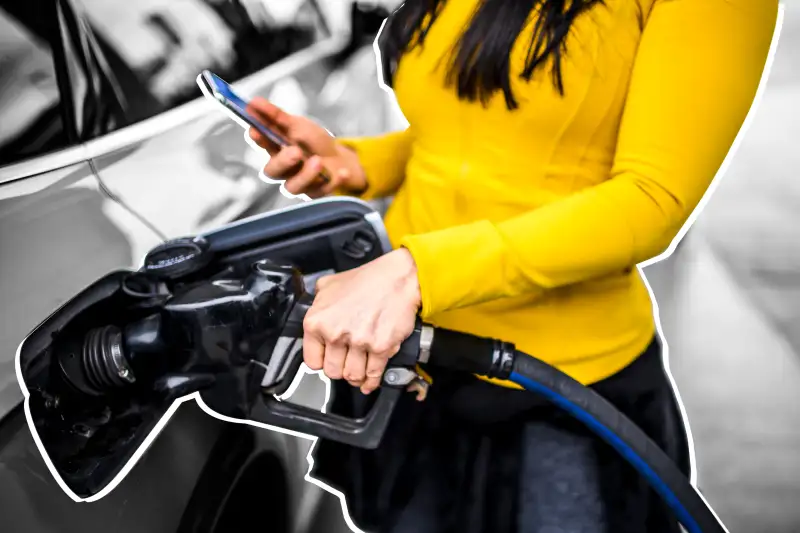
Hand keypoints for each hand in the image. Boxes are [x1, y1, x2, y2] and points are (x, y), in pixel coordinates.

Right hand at [246, 98, 367, 198]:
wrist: (339, 159)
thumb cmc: (313, 142)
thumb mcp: (297, 125)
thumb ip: (277, 116)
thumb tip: (253, 102)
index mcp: (275, 148)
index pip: (261, 144)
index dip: (258, 138)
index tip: (256, 131)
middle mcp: (283, 170)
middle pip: (272, 172)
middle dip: (282, 162)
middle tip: (296, 152)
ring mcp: (298, 184)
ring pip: (292, 187)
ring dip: (306, 174)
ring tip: (319, 161)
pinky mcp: (315, 194)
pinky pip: (321, 192)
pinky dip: (333, 181)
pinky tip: (343, 173)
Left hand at [302, 249, 421, 394]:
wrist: (397, 278)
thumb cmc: (367, 280)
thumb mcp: (329, 285)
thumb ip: (317, 303)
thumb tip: (315, 315)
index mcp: (317, 321)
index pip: (312, 361)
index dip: (322, 362)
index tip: (328, 360)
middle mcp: (335, 334)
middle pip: (333, 371)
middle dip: (340, 370)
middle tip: (346, 364)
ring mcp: (359, 342)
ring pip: (352, 376)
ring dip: (356, 377)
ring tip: (358, 372)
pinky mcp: (381, 348)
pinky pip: (373, 374)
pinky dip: (371, 382)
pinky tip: (370, 382)